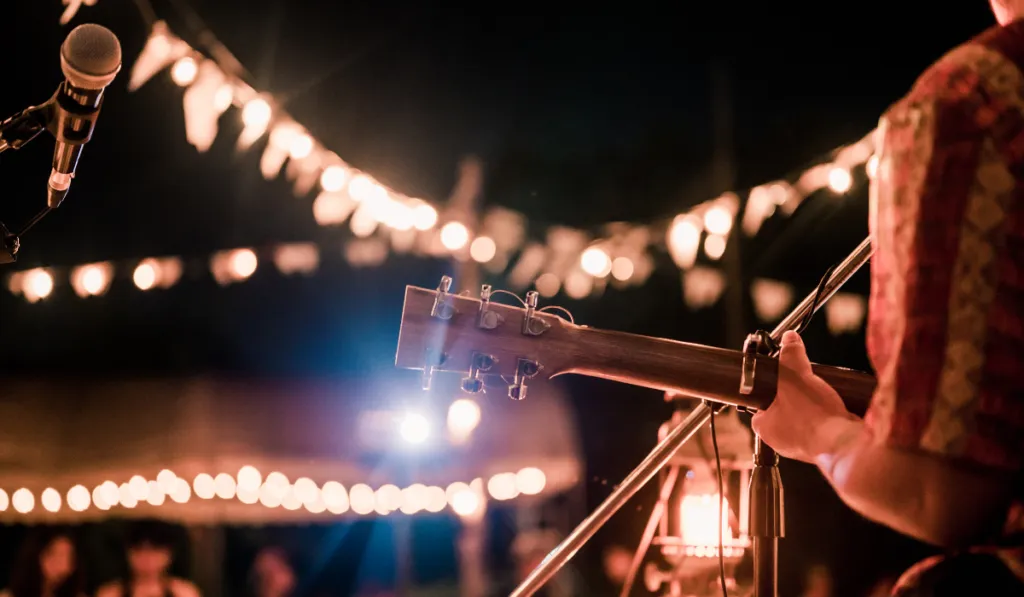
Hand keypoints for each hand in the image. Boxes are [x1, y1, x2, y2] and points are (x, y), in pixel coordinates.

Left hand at [751, 331, 852, 462]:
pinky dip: (828, 417)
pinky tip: (835, 407)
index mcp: (765, 427)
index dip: (769, 388)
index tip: (781, 378)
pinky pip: (823, 428)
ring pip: (805, 419)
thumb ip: (791, 356)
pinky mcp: (825, 448)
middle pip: (784, 410)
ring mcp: (804, 446)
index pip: (759, 404)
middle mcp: (781, 440)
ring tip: (821, 393)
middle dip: (796, 396)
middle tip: (805, 384)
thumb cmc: (813, 417)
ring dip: (814, 407)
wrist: (845, 444)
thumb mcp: (796, 377)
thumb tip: (789, 339)